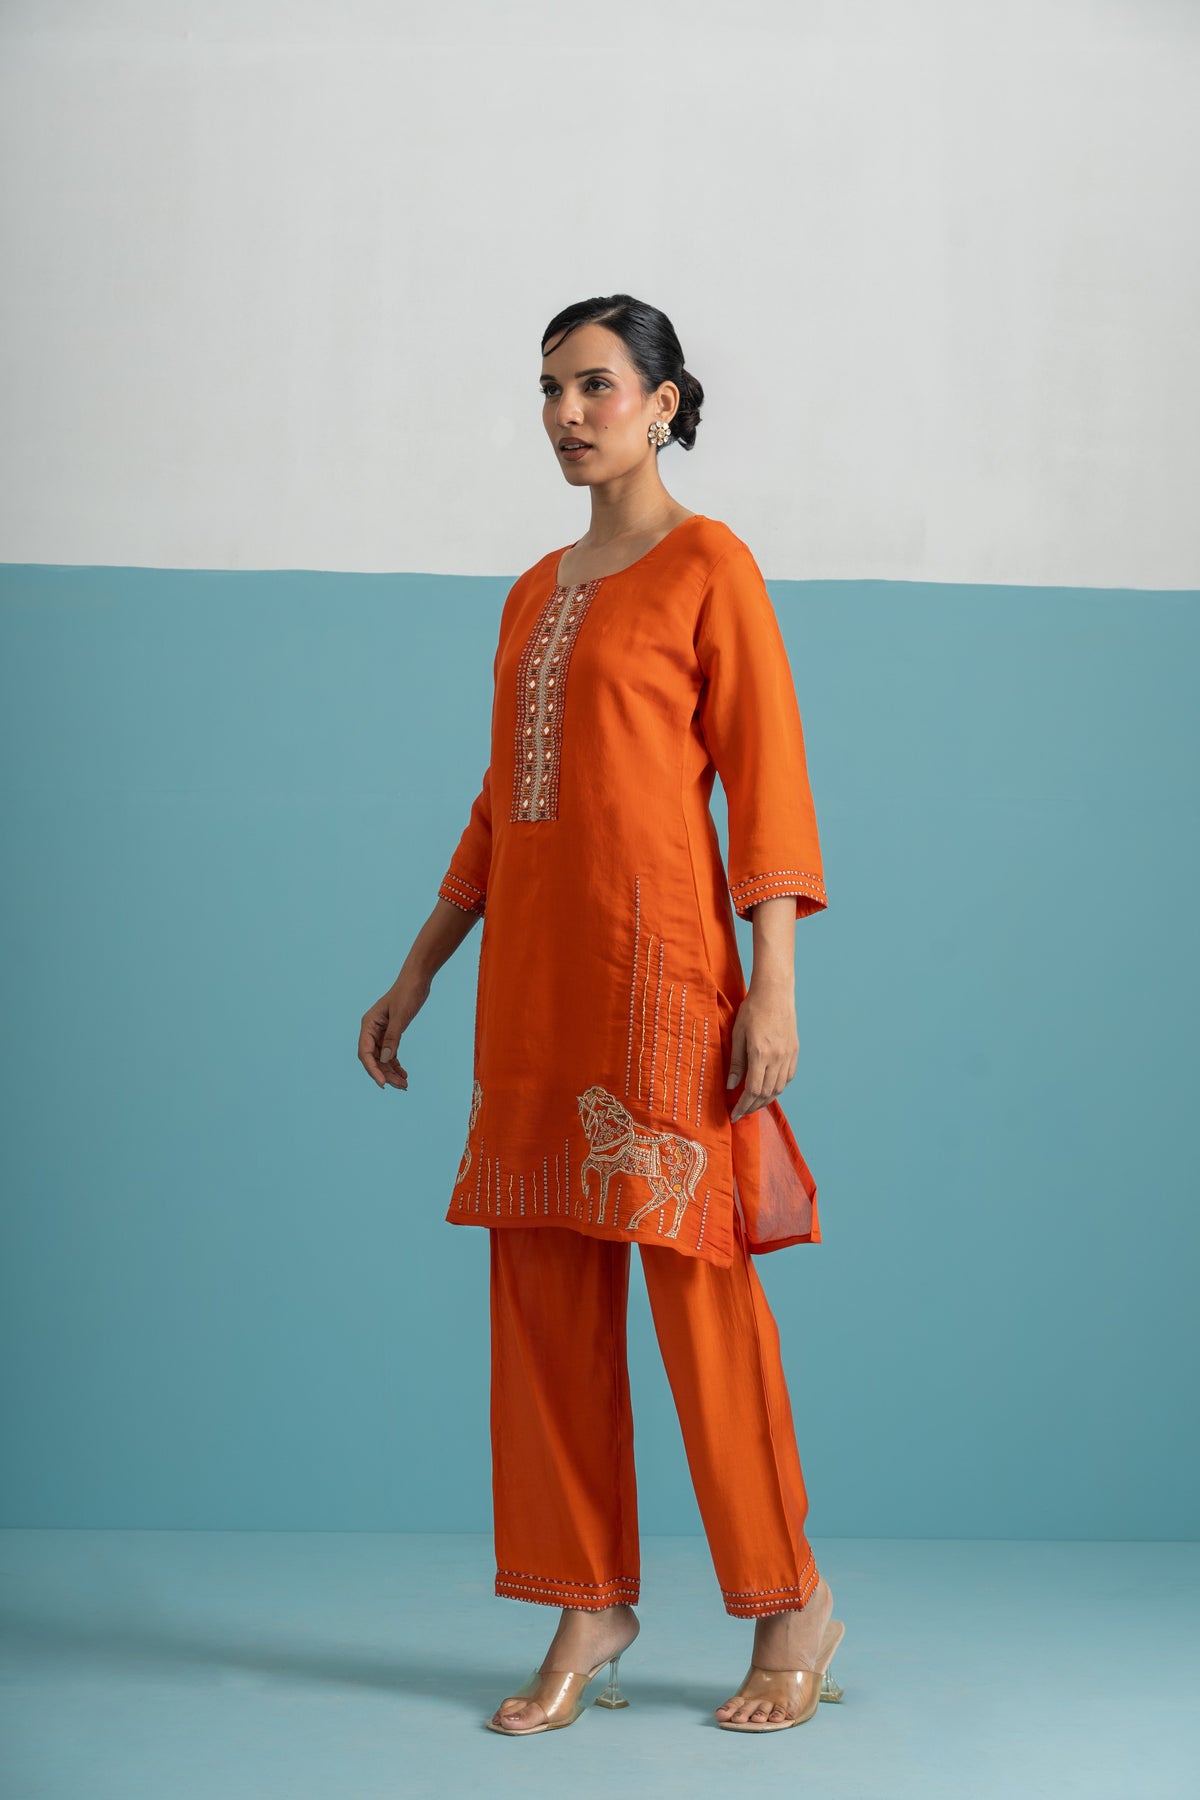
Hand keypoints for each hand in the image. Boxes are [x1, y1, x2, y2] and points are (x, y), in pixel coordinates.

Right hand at [358, 970, 430, 1090]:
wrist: (417, 979)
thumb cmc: (407, 993)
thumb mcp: (400, 1016)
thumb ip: (392, 1038)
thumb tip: (384, 1060)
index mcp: (368, 1024)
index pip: (365, 1053)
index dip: (373, 1070)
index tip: (383, 1084)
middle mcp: (371, 1029)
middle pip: (373, 1058)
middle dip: (385, 1074)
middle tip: (400, 1086)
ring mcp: (381, 1032)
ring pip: (382, 1058)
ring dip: (391, 1072)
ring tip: (404, 1084)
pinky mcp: (391, 1032)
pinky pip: (390, 1053)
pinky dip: (395, 1064)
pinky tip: (403, 1073)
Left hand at [725, 982, 798, 1122]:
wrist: (775, 993)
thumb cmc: (753, 1010)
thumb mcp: (738, 1034)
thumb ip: (736, 1062)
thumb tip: (732, 1086)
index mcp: (761, 1054)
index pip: (753, 1090)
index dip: (743, 1106)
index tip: (734, 1115)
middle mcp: (778, 1058)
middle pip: (766, 1093)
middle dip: (753, 1106)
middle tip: (741, 1113)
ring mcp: (788, 1055)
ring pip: (779, 1088)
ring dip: (765, 1100)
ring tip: (753, 1104)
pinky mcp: (794, 1051)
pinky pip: (788, 1078)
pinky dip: (778, 1088)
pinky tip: (769, 1090)